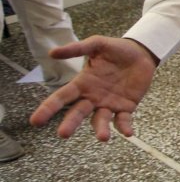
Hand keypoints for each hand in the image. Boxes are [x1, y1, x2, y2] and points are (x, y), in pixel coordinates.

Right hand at [30, 36, 157, 140]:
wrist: (142, 53)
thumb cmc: (116, 49)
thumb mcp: (97, 44)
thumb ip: (77, 48)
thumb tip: (52, 53)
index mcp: (82, 83)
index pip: (62, 97)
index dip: (49, 108)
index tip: (36, 121)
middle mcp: (92, 97)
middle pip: (78, 112)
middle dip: (70, 123)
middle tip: (63, 134)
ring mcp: (108, 104)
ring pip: (101, 120)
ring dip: (101, 129)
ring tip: (103, 137)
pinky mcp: (126, 107)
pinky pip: (123, 120)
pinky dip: (124, 127)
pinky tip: (128, 132)